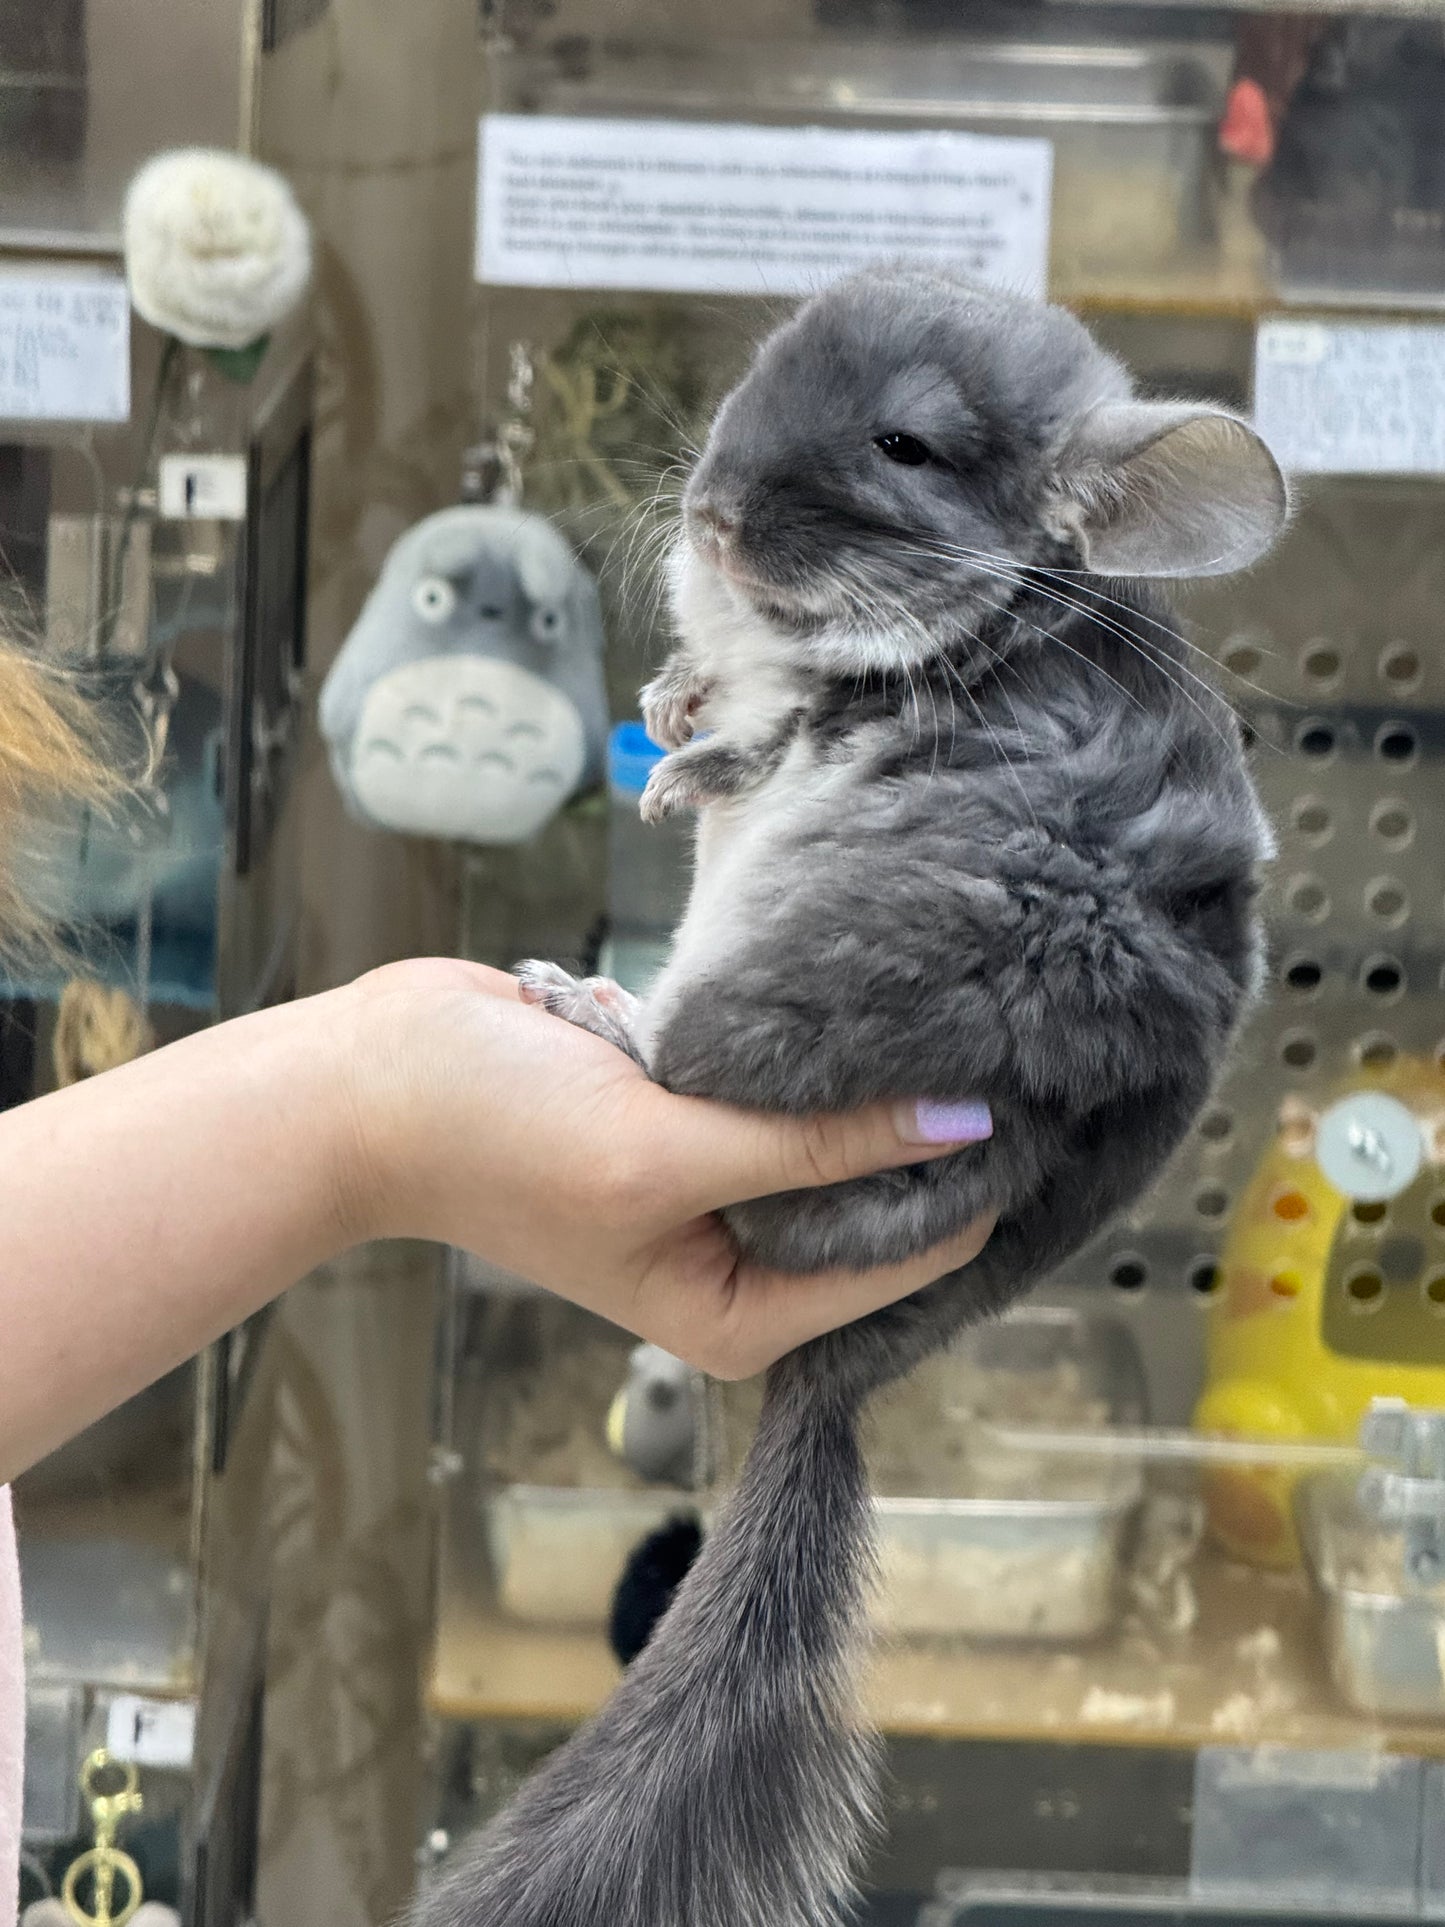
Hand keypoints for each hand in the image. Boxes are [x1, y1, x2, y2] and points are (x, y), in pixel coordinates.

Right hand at [341, 959, 993, 1377]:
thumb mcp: (664, 1154)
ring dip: (875, 1077)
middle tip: (1004, 1032)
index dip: (968, 1184)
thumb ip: (813, 1147)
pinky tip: (867, 996)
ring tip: (952, 1003)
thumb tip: (964, 1123)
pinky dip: (814, 1048)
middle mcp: (742, 1260)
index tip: (1030, 1096)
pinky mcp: (696, 1111)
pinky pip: (788, 1083)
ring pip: (839, 1131)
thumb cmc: (498, 1139)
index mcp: (740, 1315)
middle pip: (883, 1198)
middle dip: (930, 1128)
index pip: (909, 1260)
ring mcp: (718, 1181)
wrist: (377, 1075)